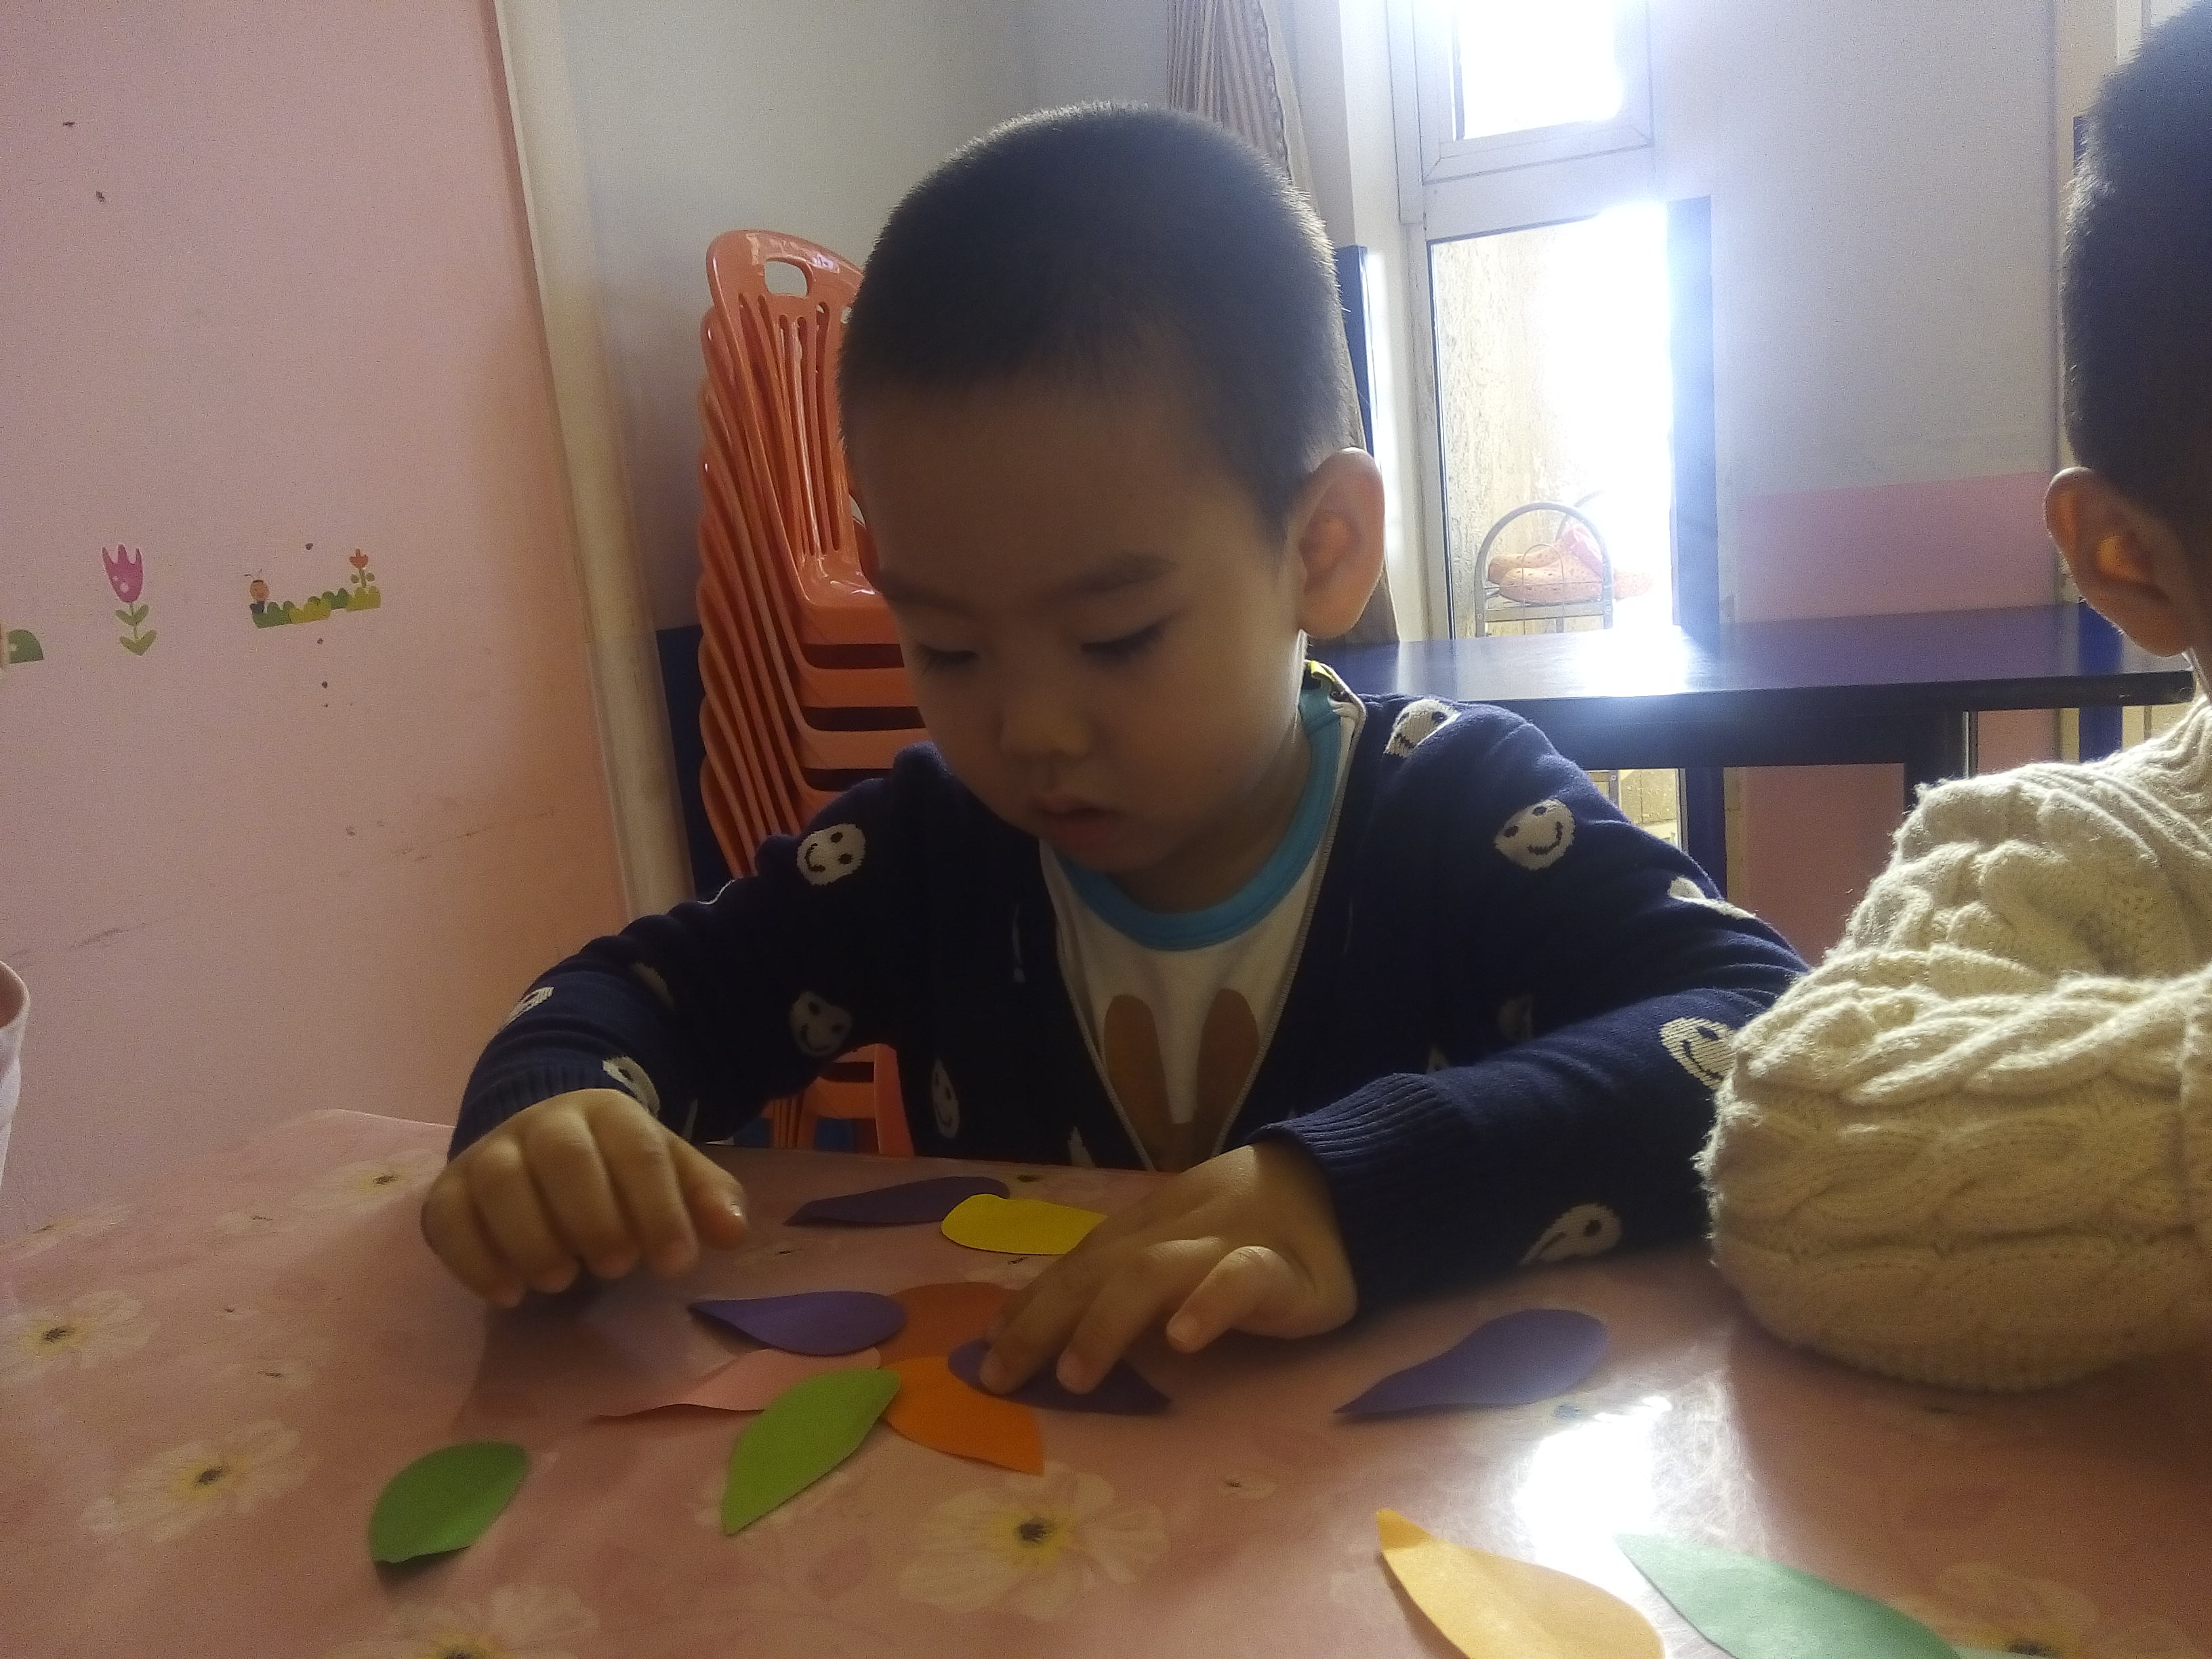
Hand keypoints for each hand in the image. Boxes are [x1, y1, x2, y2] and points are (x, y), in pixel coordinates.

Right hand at [421, 1088, 747, 1306]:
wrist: (540, 1141)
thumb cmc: (616, 1170)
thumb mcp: (669, 1172)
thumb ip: (705, 1196)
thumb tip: (731, 1232)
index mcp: (610, 1112)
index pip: (638, 1151)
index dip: (660, 1209)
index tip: (676, 1264)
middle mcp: (546, 1123)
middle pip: (564, 1155)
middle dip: (595, 1218)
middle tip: (616, 1268)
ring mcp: (491, 1152)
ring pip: (500, 1182)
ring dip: (533, 1239)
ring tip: (562, 1280)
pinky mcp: (449, 1190)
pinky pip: (448, 1218)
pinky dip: (475, 1259)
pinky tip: (509, 1293)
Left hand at [978, 1139, 1356, 1394]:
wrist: (1342, 1186)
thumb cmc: (1250, 1228)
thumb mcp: (1178, 1247)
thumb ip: (1122, 1277)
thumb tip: (1039, 1321)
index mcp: (1146, 1230)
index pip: (1076, 1265)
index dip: (1029, 1304)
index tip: (986, 1349)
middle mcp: (1173, 1233)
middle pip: (1096, 1269)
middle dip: (1041, 1320)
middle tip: (1000, 1376)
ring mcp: (1225, 1246)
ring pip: (1154, 1272)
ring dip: (1108, 1322)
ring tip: (1077, 1375)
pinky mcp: (1282, 1270)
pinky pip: (1242, 1278)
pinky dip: (1210, 1304)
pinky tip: (1184, 1340)